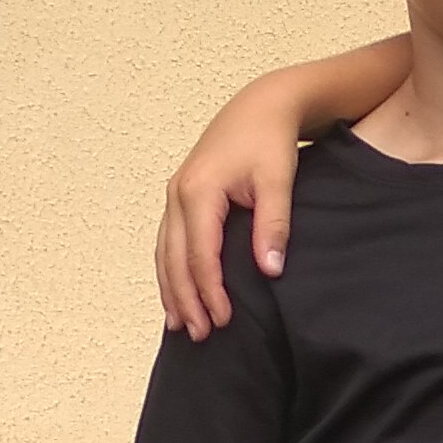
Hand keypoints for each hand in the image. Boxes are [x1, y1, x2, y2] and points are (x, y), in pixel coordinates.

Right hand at [157, 81, 314, 336]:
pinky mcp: (180, 195)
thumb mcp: (278, 181)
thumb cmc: (271, 141)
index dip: (209, 291)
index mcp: (199, 191)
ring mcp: (174, 194)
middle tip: (201, 336)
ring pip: (165, 252)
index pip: (200, 254)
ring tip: (181, 326)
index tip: (224, 321)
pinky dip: (169, 271)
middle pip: (174, 259)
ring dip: (172, 290)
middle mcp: (178, 193)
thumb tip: (270, 271)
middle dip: (186, 299)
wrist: (261, 106)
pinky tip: (175, 295)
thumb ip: (273, 226)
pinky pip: (167, 241)